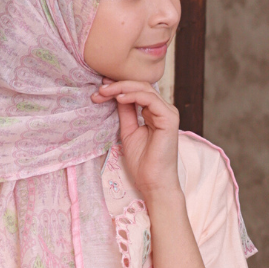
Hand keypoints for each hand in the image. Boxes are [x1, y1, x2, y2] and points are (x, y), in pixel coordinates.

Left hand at [93, 80, 179, 202]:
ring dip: (122, 88)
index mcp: (155, 112)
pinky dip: (133, 95)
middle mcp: (163, 110)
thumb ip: (125, 112)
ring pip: (145, 89)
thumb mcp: (128, 131)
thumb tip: (115, 95)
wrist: (153, 182)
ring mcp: (168, 113)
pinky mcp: (169, 118)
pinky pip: (150, 99)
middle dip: (117, 86)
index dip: (118, 88)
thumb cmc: (143, 162)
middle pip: (140, 86)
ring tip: (104, 92)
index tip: (99, 90)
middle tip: (99, 90)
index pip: (137, 91)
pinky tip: (119, 98)